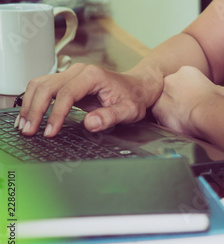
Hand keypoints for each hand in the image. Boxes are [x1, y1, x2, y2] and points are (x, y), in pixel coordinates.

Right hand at [17, 63, 162, 136]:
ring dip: (30, 104)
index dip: (55, 114)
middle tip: (29, 131)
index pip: (66, 94)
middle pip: (47, 86)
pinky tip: (30, 116)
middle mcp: (79, 71)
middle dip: (35, 110)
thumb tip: (90, 123)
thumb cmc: (135, 98)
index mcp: (93, 76)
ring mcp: (72, 74)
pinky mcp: (68, 81)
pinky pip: (45, 87)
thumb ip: (110, 117)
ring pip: (41, 84)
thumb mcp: (129, 110)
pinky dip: (35, 101)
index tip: (50, 132)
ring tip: (24, 126)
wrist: (139, 87)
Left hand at [151, 66, 223, 135]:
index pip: (182, 80)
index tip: (194, 100)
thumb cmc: (217, 102)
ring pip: (162, 103)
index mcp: (186, 72)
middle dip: (175, 99)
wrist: (206, 113)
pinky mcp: (156, 110)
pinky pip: (159, 117)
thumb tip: (221, 92)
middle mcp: (170, 80)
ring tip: (182, 120)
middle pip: (169, 89)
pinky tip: (177, 126)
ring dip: (169, 111)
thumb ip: (217, 90)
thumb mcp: (223, 91)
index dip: (188, 92)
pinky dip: (167, 122)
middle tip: (186, 111)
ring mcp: (161, 95)